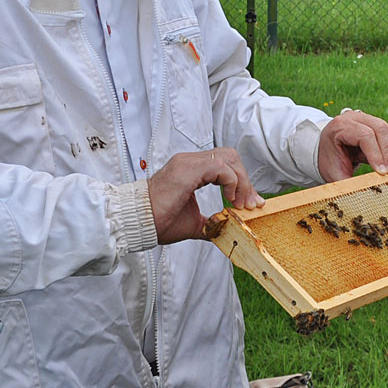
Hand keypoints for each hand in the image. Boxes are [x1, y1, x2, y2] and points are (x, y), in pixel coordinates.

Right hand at [147, 148, 263, 243]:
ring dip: (241, 181)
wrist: (139, 222)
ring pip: (228, 158)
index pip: (225, 163)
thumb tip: (226, 230)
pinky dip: (231, 181)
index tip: (249, 203)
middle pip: (230, 157)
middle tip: (249, 203)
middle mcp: (189, 161)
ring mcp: (188, 163)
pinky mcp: (187, 169)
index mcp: (191, 169)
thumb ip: (211, 222)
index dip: (241, 181)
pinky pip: (220, 167)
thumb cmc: (159, 220)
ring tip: (240, 202)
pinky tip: (229, 198)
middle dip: (245, 180)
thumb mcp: (193, 222)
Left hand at [317, 109, 387, 180]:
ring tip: (381, 168)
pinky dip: (385, 148)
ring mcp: (362, 117)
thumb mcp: (336, 175)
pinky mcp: (370, 121)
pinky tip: (376, 159)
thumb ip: (350, 185)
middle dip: (386, 153)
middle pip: (379, 128)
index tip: (382, 173)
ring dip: (386, 151)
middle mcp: (352, 117)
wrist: (321, 150)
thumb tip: (365, 197)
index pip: (364, 136)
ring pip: (385, 130)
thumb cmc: (328, 162)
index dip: (375, 155)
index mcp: (340, 127)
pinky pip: (385, 133)